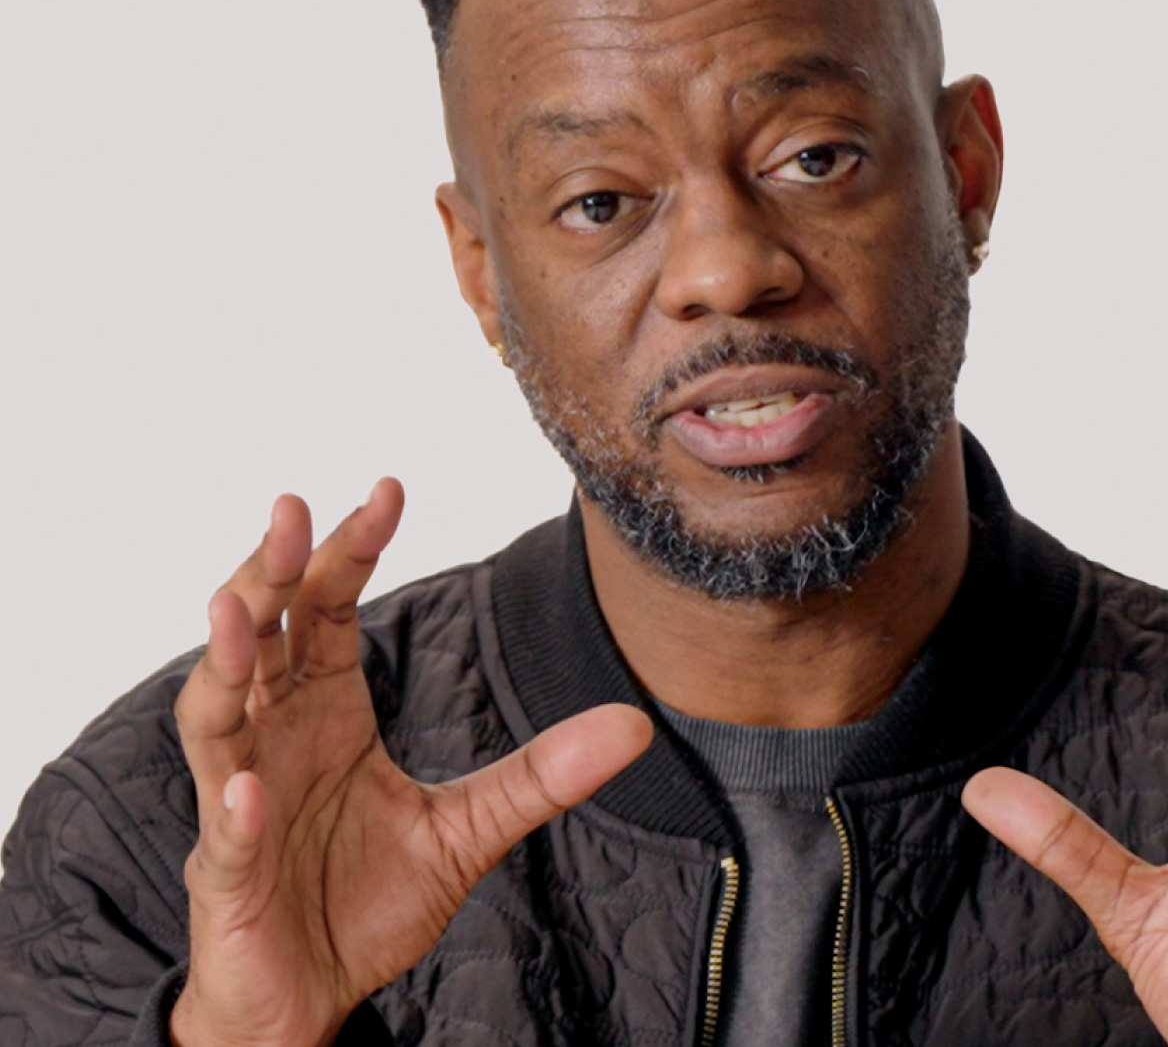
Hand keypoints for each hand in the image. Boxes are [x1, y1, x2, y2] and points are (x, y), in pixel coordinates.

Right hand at [169, 481, 651, 1046]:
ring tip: (238, 610)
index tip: (386, 489)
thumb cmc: (369, 900)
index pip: (329, 610)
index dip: (350, 550)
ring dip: (225, 662)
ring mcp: (241, 801)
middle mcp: (276, 737)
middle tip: (289, 509)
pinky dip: (234, 808)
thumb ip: (541, 773)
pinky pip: (225, 834)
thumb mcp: (469, 827)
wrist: (314, 995)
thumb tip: (637, 723)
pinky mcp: (229, 877)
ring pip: (214, 715)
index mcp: (327, 710)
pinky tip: (251, 787)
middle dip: (269, 573)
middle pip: (262, 637)